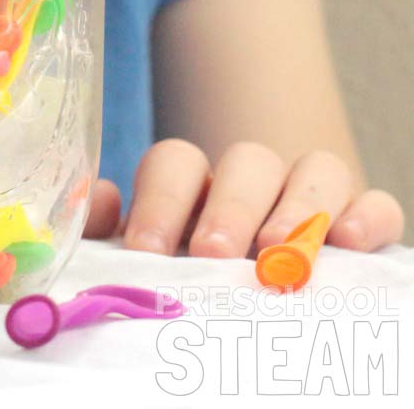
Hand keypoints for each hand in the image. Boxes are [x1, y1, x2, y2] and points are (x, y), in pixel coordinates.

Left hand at [83, 139, 404, 255]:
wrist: (246, 315)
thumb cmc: (185, 286)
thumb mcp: (143, 265)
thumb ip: (106, 231)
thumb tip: (101, 198)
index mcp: (194, 186)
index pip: (177, 162)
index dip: (161, 199)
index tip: (147, 247)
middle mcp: (251, 183)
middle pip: (247, 160)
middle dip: (230, 205)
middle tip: (214, 253)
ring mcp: (309, 198)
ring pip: (315, 168)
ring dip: (297, 206)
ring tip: (277, 255)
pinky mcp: (360, 222)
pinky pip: (374, 202)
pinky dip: (366, 214)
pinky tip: (348, 243)